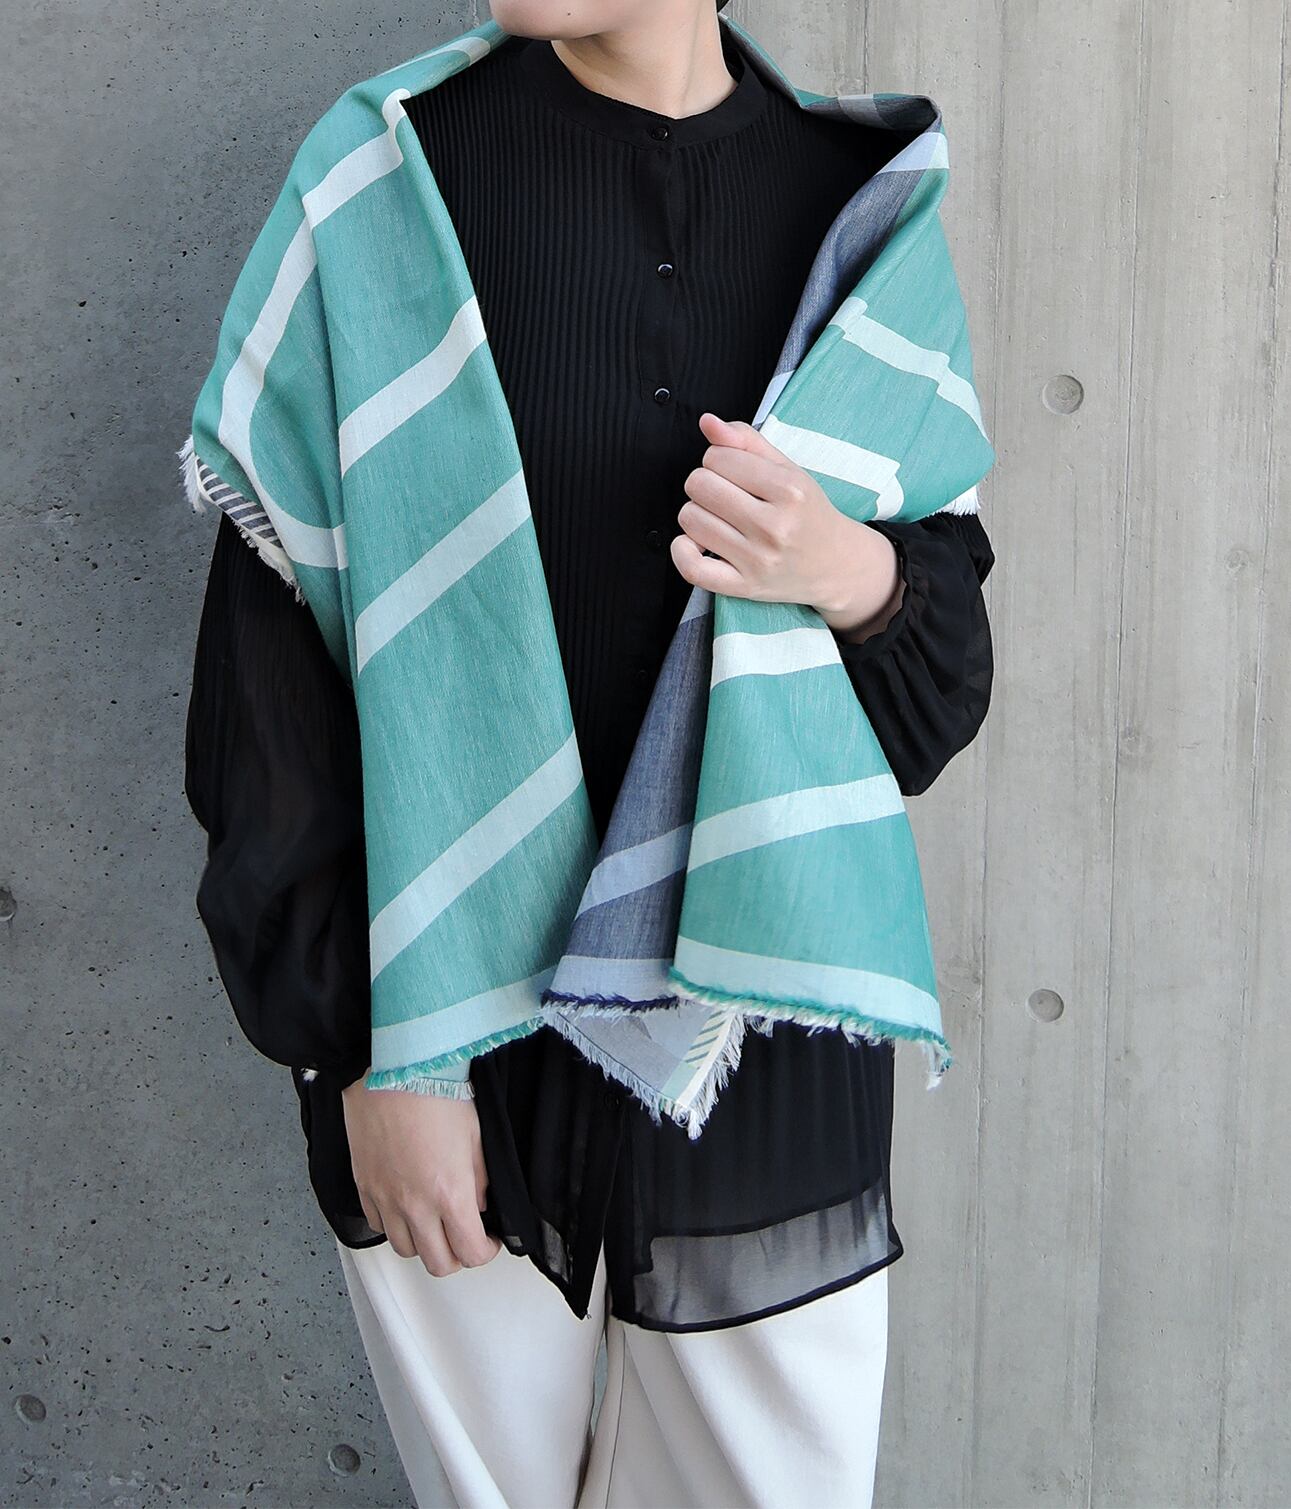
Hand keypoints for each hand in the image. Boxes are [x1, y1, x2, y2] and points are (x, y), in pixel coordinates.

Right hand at [341, 1074, 501, 1275]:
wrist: (393, 1069)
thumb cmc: (435, 1091)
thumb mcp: (475, 1135)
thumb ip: (479, 1179)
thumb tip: (477, 1205)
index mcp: (450, 1193)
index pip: (471, 1252)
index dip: (486, 1252)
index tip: (490, 1241)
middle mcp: (415, 1205)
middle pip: (438, 1263)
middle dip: (457, 1256)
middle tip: (465, 1237)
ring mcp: (385, 1198)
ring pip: (406, 1250)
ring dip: (424, 1244)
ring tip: (434, 1222)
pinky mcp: (364, 1186)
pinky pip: (379, 1226)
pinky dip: (395, 1225)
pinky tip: (406, 1206)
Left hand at [671, 412, 904, 641]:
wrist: (835, 565)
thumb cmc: (807, 512)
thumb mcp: (788, 469)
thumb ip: (747, 441)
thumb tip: (707, 422)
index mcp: (789, 490)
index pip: (718, 457)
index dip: (718, 460)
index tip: (732, 472)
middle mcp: (774, 526)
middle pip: (699, 485)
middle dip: (706, 483)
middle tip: (725, 495)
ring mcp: (758, 560)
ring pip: (690, 519)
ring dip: (697, 514)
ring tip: (720, 518)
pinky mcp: (744, 587)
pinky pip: (692, 567)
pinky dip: (682, 551)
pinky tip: (695, 542)